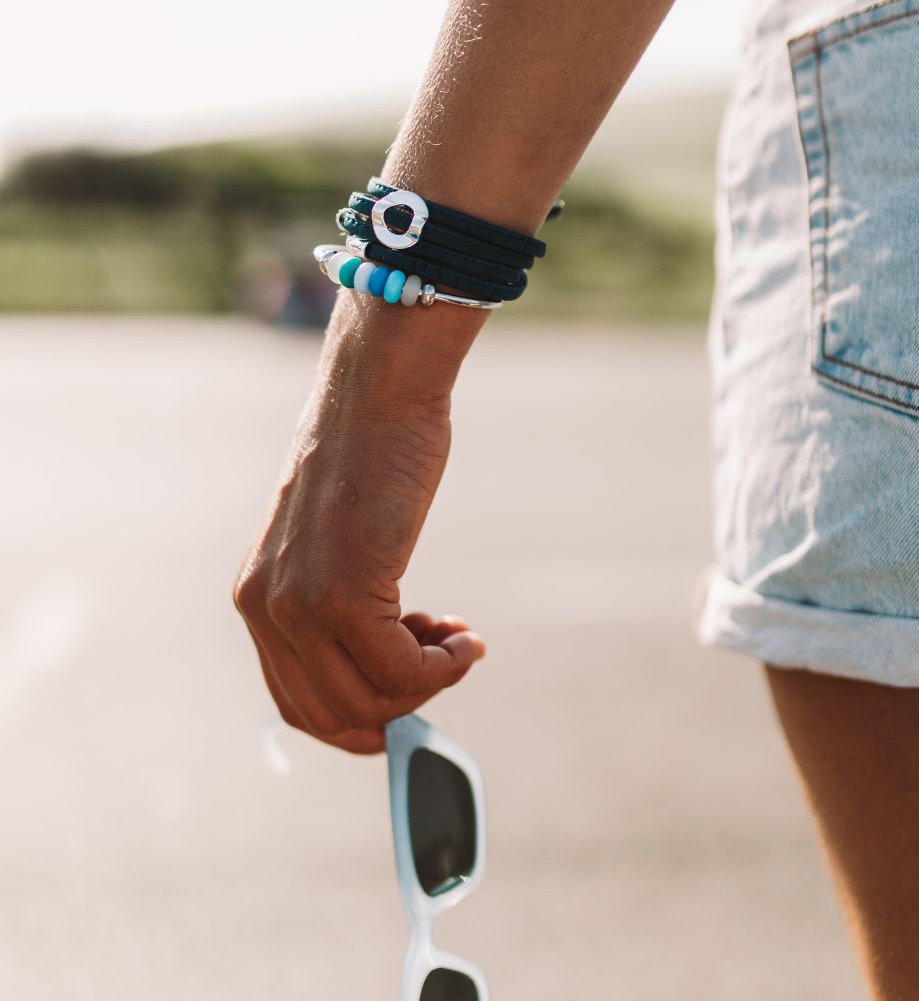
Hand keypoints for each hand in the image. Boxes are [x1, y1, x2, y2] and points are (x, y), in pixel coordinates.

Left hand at [234, 296, 487, 753]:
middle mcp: (266, 608)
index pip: (298, 703)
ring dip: (428, 686)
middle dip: (399, 708)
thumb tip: (381, 661)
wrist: (380, 393)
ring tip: (459, 644)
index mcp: (258, 597)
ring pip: (369, 700)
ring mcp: (300, 603)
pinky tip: (465, 637)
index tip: (409, 701)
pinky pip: (400, 671)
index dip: (359, 720)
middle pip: (332, 713)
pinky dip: (443, 668)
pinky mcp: (344, 592)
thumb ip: (340, 600)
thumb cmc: (373, 456)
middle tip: (443, 666)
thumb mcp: (338, 541)